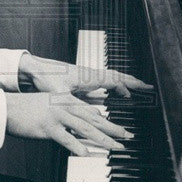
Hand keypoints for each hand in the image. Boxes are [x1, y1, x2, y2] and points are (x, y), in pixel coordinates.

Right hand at [5, 92, 131, 155]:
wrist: (6, 107)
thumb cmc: (26, 109)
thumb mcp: (49, 105)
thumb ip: (65, 113)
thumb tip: (78, 124)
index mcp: (66, 100)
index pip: (92, 112)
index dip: (108, 121)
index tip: (120, 129)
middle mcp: (65, 106)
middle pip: (94, 119)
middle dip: (113, 129)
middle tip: (128, 136)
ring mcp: (57, 116)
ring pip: (85, 129)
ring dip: (103, 139)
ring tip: (116, 147)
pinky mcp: (48, 127)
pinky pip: (66, 138)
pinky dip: (78, 147)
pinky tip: (87, 153)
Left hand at [19, 53, 152, 97]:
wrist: (34, 68)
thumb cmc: (45, 78)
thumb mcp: (59, 94)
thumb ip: (73, 103)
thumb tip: (84, 112)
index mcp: (88, 77)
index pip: (115, 79)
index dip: (130, 84)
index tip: (143, 88)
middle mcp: (89, 74)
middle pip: (116, 75)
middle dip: (132, 81)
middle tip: (146, 86)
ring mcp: (86, 75)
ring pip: (109, 77)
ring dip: (122, 82)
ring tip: (132, 89)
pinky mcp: (80, 77)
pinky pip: (101, 80)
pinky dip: (110, 84)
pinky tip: (110, 91)